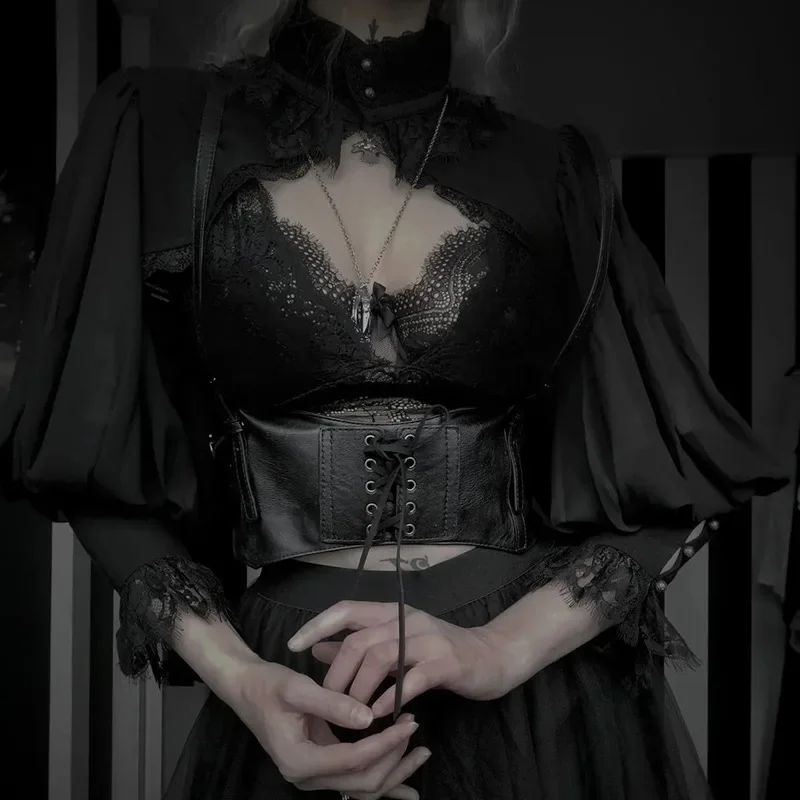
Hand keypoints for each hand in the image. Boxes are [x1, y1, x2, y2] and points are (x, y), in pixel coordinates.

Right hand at [231, 659, 430, 797]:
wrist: (247, 688)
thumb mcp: (298, 688)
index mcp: (300, 760)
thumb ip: (333, 703)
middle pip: (363, 783)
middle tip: (414, 728)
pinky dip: (382, 783)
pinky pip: (355, 784)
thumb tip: (368, 718)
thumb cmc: (270, 685)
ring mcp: (314, 777)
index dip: (385, 743)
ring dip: (394, 773)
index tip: (408, 722)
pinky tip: (406, 787)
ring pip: (363, 789)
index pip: (354, 759)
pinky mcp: (321, 768)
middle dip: (394, 759)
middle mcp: (307, 777)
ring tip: (421, 752)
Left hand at [287, 601, 510, 717]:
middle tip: (328, 700)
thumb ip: (359, 644)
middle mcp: (408, 620)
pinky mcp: (447, 663)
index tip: (292, 645)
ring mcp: (428, 639)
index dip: (317, 624)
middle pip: (359, 640)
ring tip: (353, 713)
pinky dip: (392, 697)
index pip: (347, 609)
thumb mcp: (397, 643)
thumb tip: (317, 646)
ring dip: (360, 689)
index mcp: (392, 613)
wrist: (493, 656)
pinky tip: (382, 714)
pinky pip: (413, 679)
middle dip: (337, 672)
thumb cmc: (440, 651)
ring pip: (381, 657)